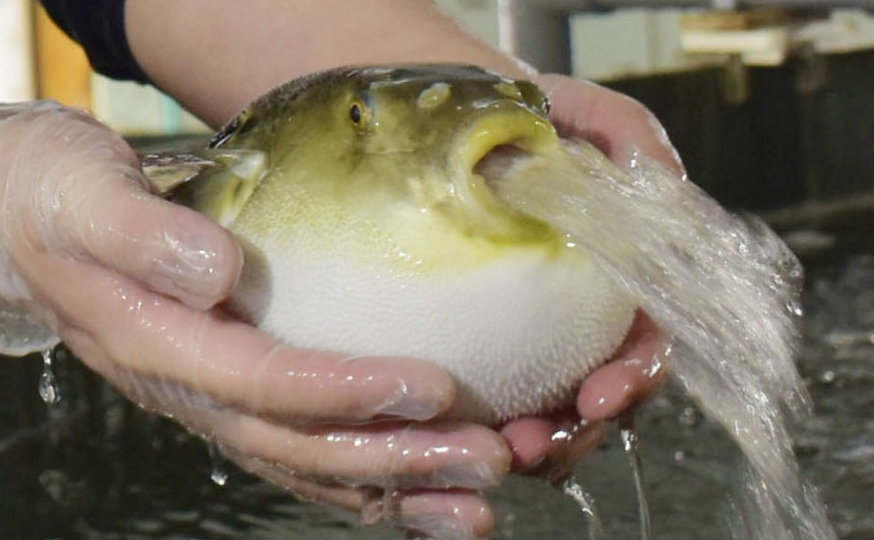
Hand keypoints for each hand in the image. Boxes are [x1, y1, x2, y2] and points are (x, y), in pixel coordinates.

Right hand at [0, 101, 510, 538]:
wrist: (20, 216)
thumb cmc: (50, 195)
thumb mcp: (81, 195)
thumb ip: (142, 235)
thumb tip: (213, 271)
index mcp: (154, 342)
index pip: (262, 381)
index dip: (346, 391)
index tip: (431, 387)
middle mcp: (185, 386)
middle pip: (297, 441)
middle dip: (394, 455)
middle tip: (485, 457)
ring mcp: (206, 397)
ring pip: (304, 462)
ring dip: (393, 486)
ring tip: (475, 502)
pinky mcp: (226, 389)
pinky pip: (295, 449)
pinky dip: (359, 478)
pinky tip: (418, 494)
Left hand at [496, 75, 678, 481]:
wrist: (461, 130)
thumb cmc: (526, 120)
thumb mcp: (581, 110)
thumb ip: (627, 134)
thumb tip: (658, 177)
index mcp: (620, 282)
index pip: (644, 344)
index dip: (635, 377)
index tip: (603, 393)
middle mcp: (584, 321)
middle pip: (601, 397)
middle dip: (578, 432)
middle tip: (537, 444)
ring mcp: (536, 340)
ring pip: (550, 411)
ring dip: (535, 442)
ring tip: (501, 449)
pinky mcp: (487, 347)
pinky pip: (492, 398)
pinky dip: (485, 424)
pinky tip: (462, 432)